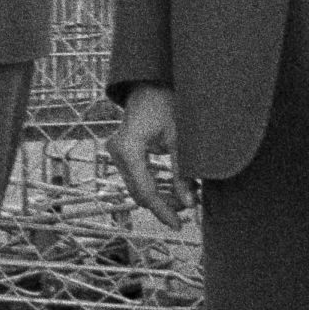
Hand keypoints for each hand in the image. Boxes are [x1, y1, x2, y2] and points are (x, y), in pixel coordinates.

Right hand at [111, 85, 186, 230]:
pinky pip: (137, 178)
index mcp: (129, 148)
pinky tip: (175, 187)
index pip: (145, 191)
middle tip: (191, 206)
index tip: (178, 225)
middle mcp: (117, 153)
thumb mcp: (180, 139)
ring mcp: (116, 153)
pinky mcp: (122, 154)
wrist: (151, 83)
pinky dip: (156, 185)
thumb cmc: (167, 104)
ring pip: (138, 188)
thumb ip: (183, 174)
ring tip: (188, 196)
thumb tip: (191, 205)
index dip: (163, 211)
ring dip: (161, 196)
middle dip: (165, 204)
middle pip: (140, 192)